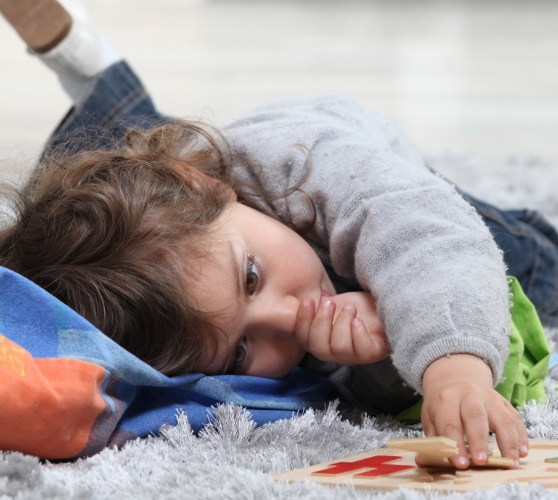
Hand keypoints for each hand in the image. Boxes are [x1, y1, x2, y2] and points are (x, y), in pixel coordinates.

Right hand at [294, 291, 389, 364]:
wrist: (383, 306)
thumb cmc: (356, 307)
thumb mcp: (334, 304)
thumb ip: (318, 307)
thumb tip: (306, 301)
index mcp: (321, 341)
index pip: (304, 339)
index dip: (302, 321)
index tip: (308, 300)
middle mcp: (335, 354)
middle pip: (318, 348)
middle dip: (321, 322)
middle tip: (329, 303)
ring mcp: (355, 356)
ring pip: (339, 348)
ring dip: (342, 323)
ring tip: (350, 308)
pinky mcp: (374, 353)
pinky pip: (363, 352)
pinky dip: (359, 334)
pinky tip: (358, 320)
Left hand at [421, 354, 527, 468]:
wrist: (455, 379)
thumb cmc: (441, 405)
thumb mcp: (430, 416)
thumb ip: (433, 437)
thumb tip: (426, 461)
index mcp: (446, 399)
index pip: (450, 423)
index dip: (456, 445)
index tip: (461, 464)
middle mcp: (469, 395)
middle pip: (476, 417)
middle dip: (479, 441)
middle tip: (482, 462)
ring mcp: (489, 397)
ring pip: (502, 418)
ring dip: (508, 442)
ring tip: (510, 462)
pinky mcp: (504, 402)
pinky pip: (516, 418)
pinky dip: (521, 436)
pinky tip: (522, 452)